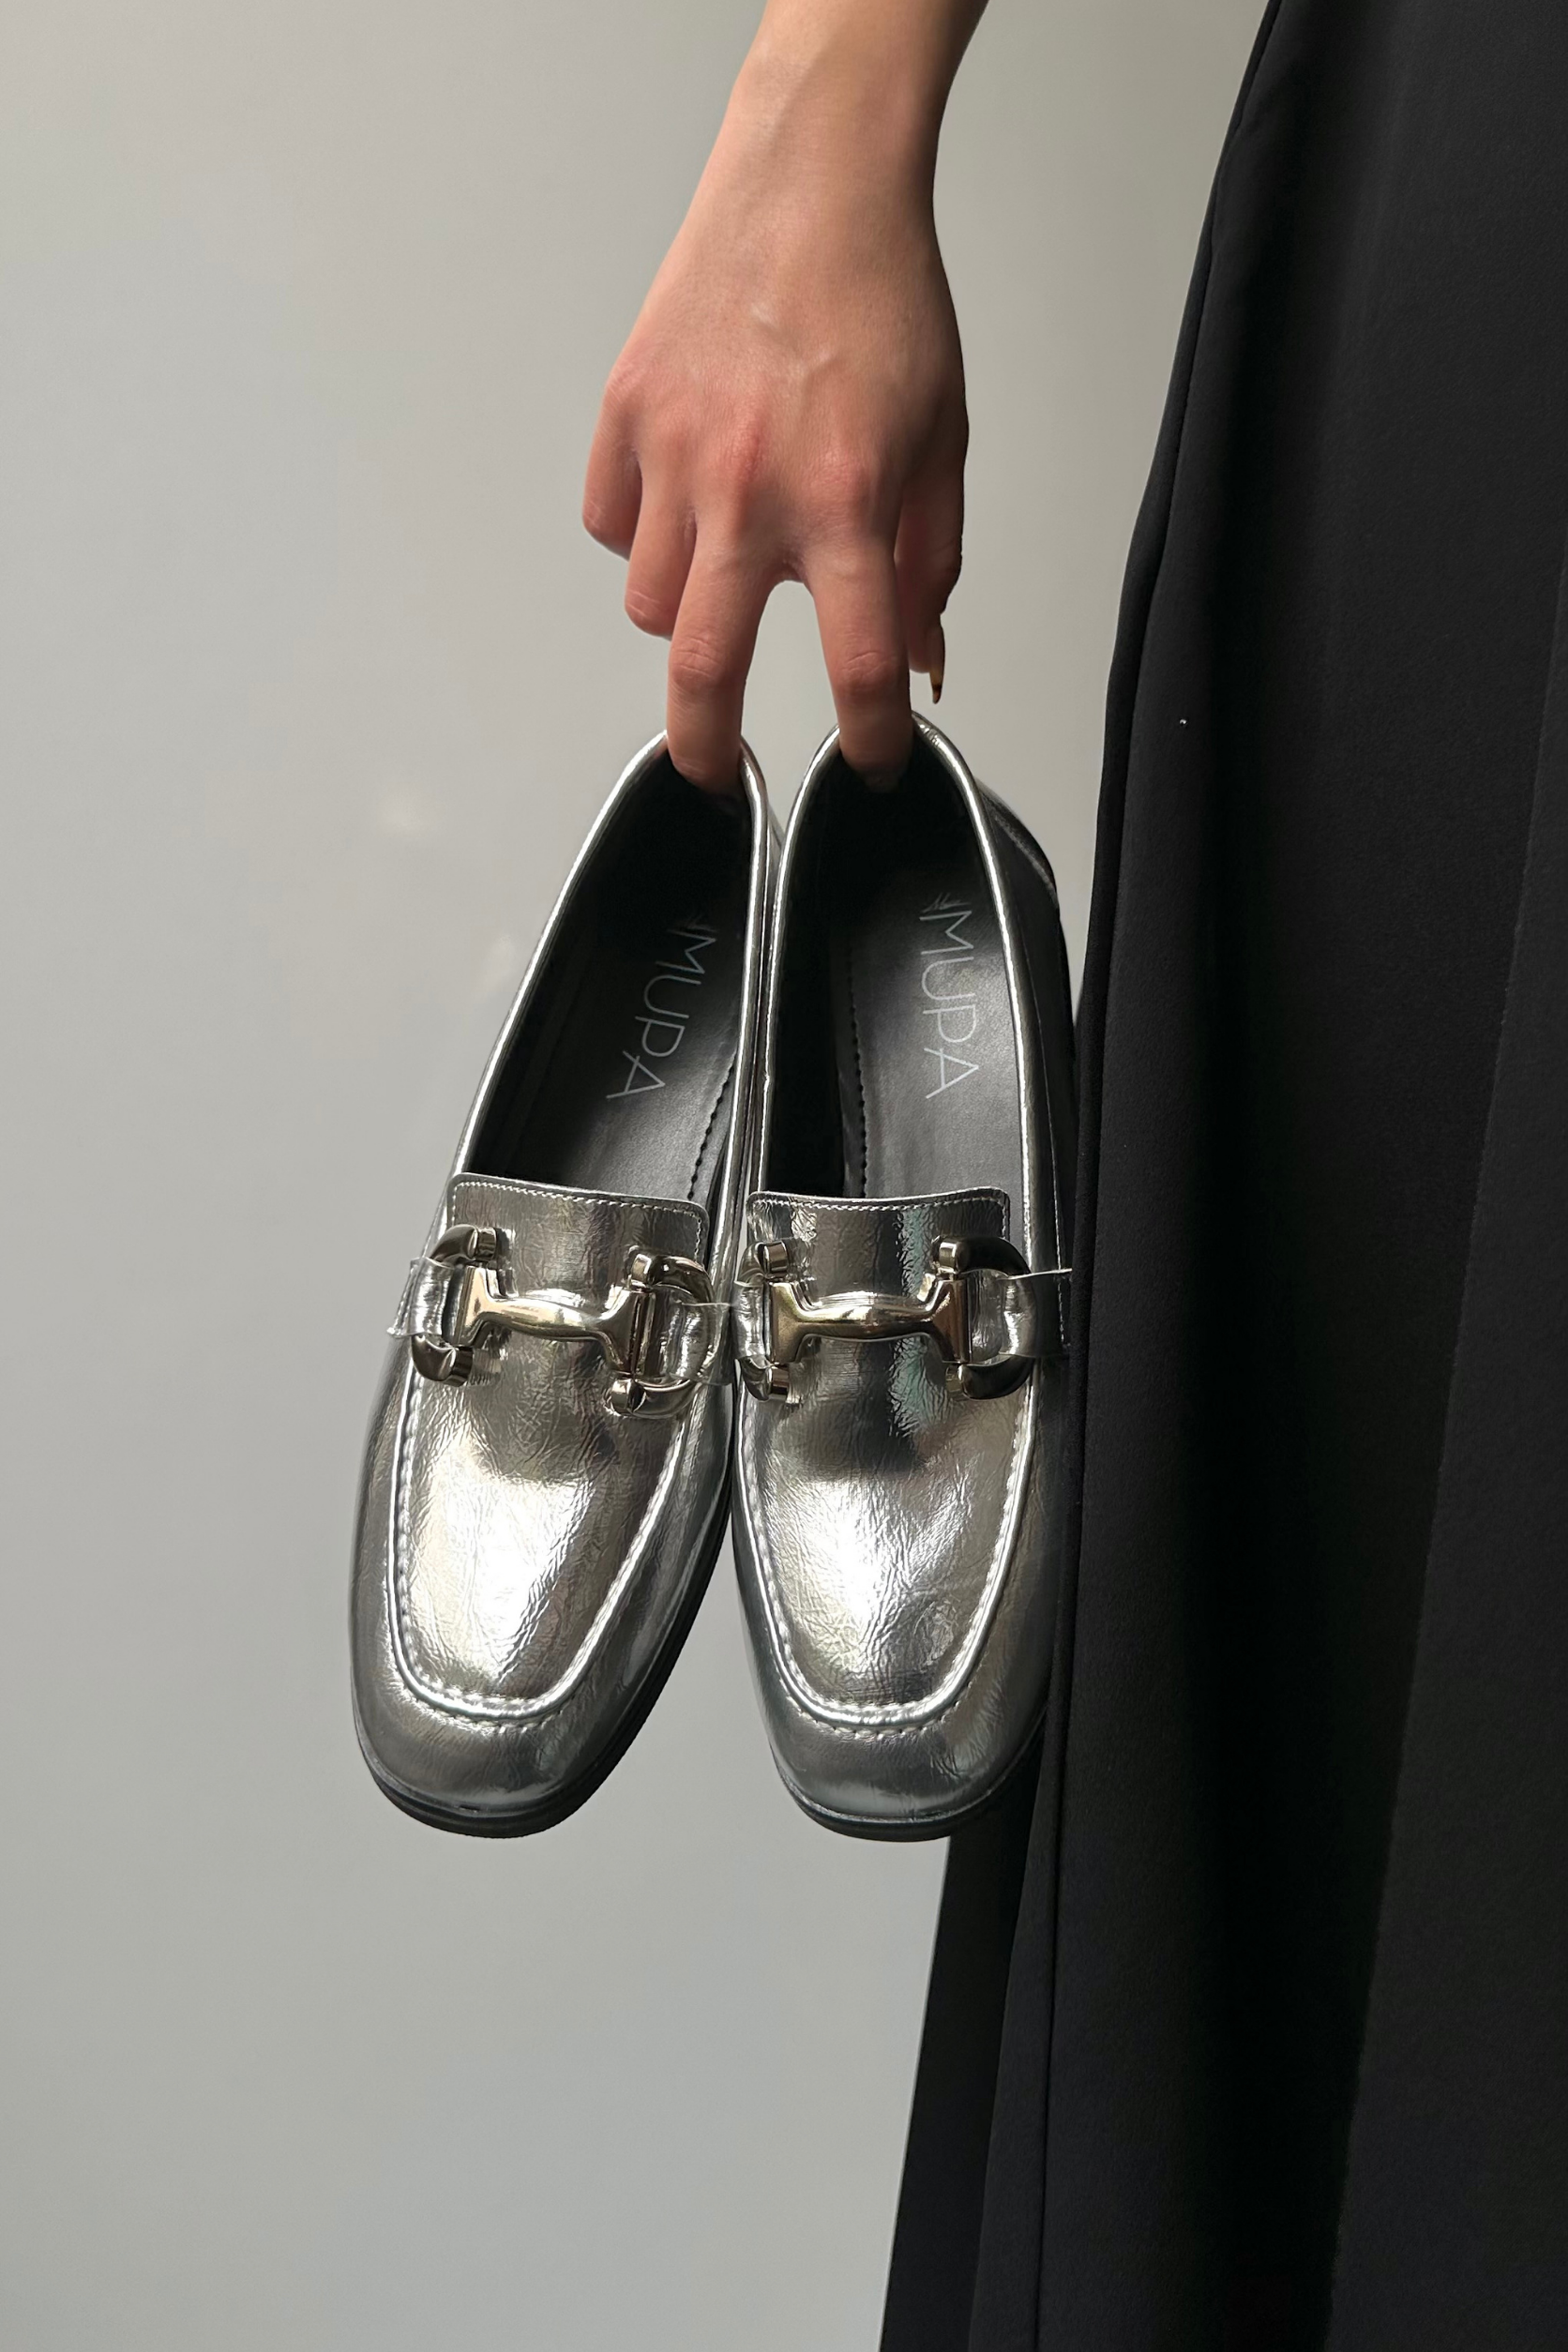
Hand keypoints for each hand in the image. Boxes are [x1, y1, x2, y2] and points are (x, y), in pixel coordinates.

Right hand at [584, 5, 980, 789]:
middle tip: (716, 777)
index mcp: (844, 501)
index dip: (871, 738)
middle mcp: (749, 490)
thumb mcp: (940, 444)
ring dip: (684, 614)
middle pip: (701, 671)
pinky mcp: (624, 416)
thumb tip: (917, 658)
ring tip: (721, 571)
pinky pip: (609, 525)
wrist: (810, 184)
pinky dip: (639, 537)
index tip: (875, 764)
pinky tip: (681, 503)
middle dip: (707, 749)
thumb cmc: (882, 300)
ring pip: (649, 602)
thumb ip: (928, 563)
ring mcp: (673, 455)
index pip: (858, 666)